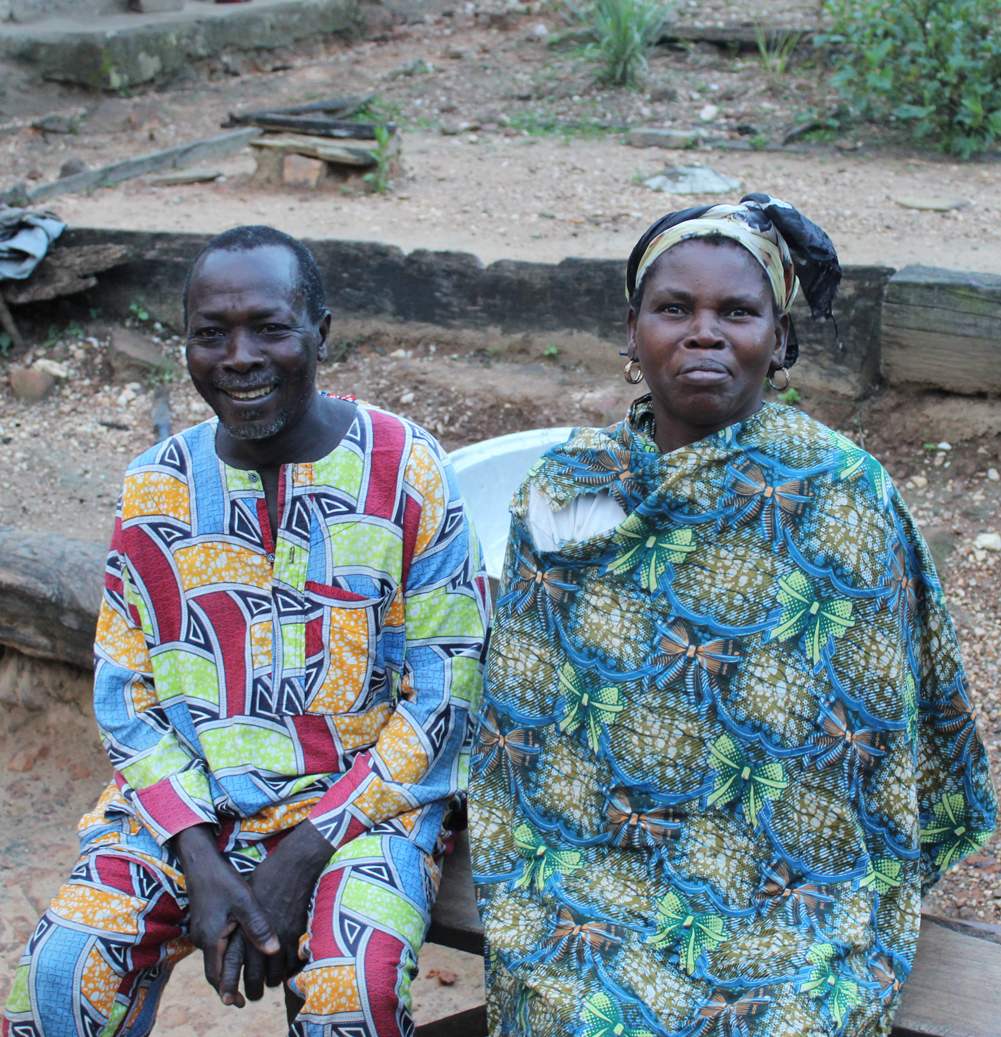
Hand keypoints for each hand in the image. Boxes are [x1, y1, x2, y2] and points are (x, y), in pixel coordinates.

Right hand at [172, 824, 279, 1006]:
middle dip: (227, 984)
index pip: (217, 975)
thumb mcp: (245, 902)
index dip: (227, 990)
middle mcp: (203, 939)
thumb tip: (274, 952)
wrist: (202, 862)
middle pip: (214, 970)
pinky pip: (215, 944)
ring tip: (242, 977)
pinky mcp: (205, 921)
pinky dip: (225, 954)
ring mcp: (202, 930)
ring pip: (215, 957)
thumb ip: (258, 928)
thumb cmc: (224, 881)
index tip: (237, 1003)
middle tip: (240, 999)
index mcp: (211, 939)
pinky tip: (237, 951)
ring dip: (226, 969)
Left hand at [219, 819, 332, 1002]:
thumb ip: (240, 924)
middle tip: (253, 993)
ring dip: (272, 981)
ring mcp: (281, 937)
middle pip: (255, 976)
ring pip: (275, 974)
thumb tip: (235, 938)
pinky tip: (287, 967)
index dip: (230, 984)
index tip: (231, 995)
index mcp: (242, 929)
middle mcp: (259, 937)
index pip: (232, 967)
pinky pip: (293, 962)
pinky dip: (289, 969)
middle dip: (253, 989)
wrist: (295, 865)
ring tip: (270, 982)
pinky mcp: (297, 933)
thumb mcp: (246, 901)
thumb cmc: (268, 877)